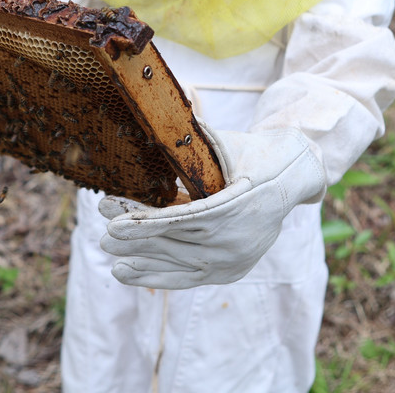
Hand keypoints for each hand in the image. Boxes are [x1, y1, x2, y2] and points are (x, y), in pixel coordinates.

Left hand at [98, 125, 325, 288]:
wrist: (292, 177)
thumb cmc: (255, 153)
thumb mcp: (229, 142)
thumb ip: (195, 137)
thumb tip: (156, 116)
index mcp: (239, 205)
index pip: (184, 219)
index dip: (146, 224)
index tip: (113, 224)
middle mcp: (239, 240)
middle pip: (176, 242)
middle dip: (136, 239)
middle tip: (102, 234)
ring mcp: (236, 259)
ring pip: (180, 264)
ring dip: (142, 261)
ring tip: (110, 258)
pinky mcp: (232, 270)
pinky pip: (189, 276)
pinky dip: (158, 275)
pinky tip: (128, 272)